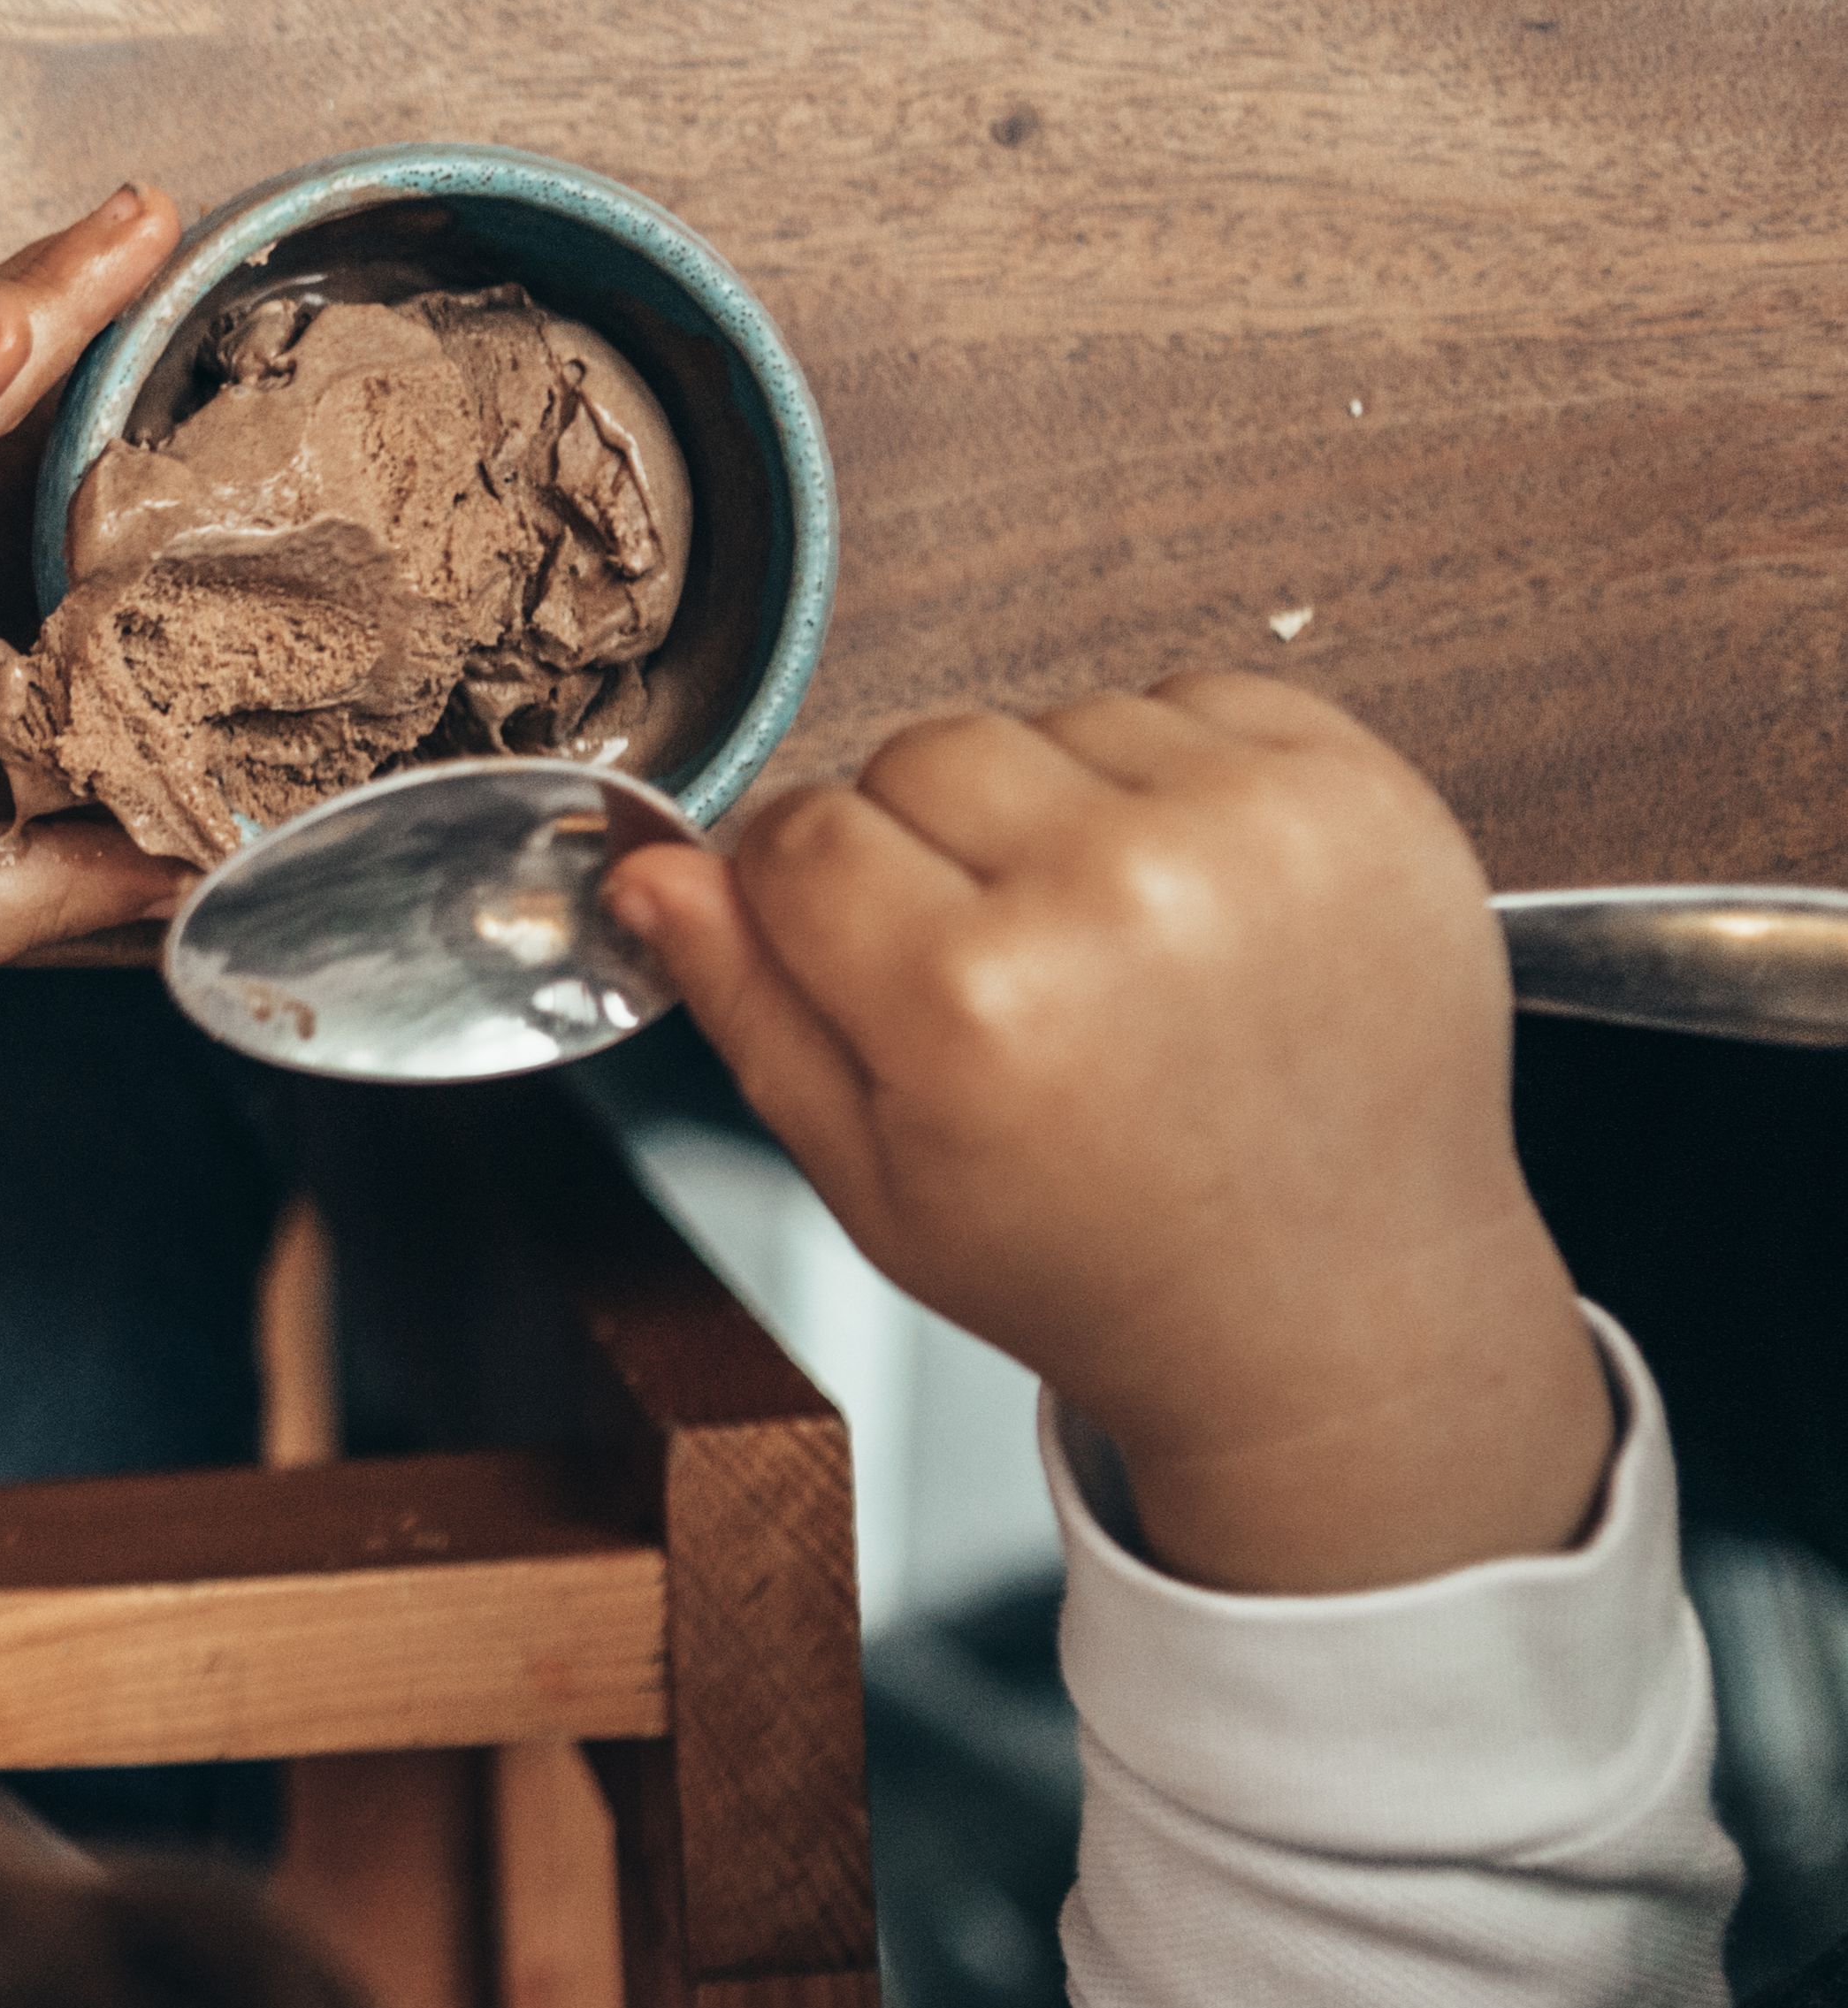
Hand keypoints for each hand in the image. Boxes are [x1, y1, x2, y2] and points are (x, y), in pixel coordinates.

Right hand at [609, 674, 1608, 1595]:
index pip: (799, 829)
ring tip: (1109, 945)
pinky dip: (1170, 780)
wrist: (1340, 1307)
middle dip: (923, 845)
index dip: (802, 892)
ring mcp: (1254, 829)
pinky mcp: (1356, 789)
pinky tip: (1190, 900)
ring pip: (1049, 718)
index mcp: (974, 1001)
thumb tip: (651, 869)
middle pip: (917, 751)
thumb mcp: (872, 1180)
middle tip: (996, 970)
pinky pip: (1190, 700)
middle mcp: (1117, 892)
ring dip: (1052, 807)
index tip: (850, 950)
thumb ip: (749, 1007)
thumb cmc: (1108, 1263)